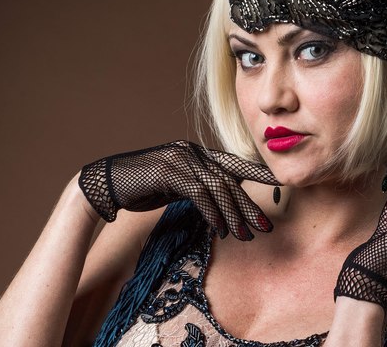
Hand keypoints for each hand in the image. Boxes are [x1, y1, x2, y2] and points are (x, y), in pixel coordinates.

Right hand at [78, 140, 278, 239]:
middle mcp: (192, 151)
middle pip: (231, 178)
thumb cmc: (143, 187)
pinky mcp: (168, 170)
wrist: (107, 183)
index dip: (258, 174)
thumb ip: (200, 187)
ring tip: (246, 236)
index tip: (279, 186)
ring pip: (218, 186)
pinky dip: (212, 212)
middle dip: (250, 205)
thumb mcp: (177, 185)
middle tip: (266, 227)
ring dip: (234, 214)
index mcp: (197, 153)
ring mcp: (180, 158)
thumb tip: (225, 202)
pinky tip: (219, 230)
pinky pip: (198, 192)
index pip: (234, 164)